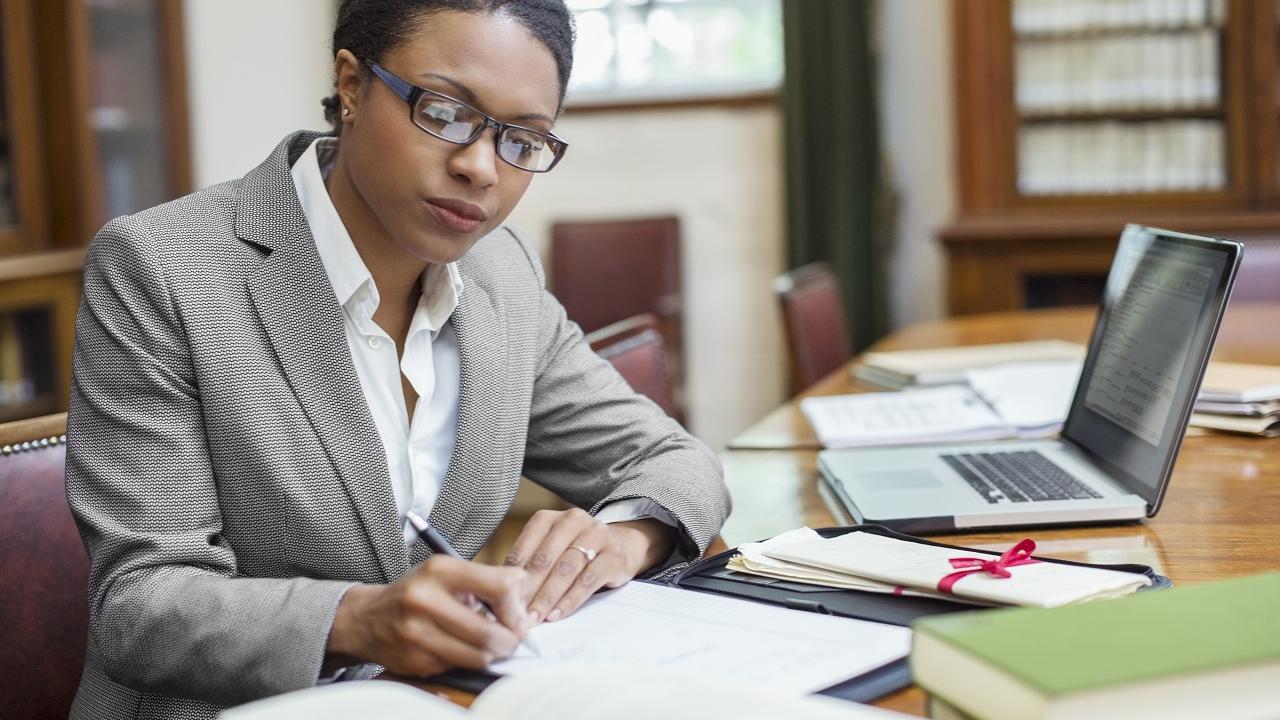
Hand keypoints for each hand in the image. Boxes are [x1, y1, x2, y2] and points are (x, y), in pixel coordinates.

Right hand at [325, 555, 529, 677]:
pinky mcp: (414, 660)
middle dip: (510, 640)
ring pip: (477, 655)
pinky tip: (461, 649)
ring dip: (492, 654)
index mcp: (440, 569)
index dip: (516, 606)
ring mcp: (417, 633)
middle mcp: (425, 600)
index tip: (518, 615)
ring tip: (491, 645)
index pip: (500, 586)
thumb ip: (486, 582)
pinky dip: (468, 661)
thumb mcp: (446, 573)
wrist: (367, 618)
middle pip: (490, 632)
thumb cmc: (417, 593)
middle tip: (512, 640)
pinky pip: (458, 667)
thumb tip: (525, 600)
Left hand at [504, 508, 676, 624]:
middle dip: (528, 589)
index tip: (501, 600)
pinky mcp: (614, 555)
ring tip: (534, 618)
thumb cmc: (576, 553)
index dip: (512, 576)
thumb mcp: (552, 551)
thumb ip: (529, 566)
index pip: (525, 546)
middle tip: (514, 614)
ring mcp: (596, 535)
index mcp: (550, 519)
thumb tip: (499, 593)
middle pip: (545, 558)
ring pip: (566, 569)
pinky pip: (588, 580)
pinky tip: (557, 614)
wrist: (623, 545)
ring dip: (547, 597)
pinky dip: (570, 600)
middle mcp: (573, 521)